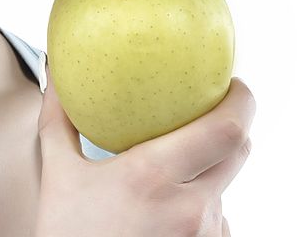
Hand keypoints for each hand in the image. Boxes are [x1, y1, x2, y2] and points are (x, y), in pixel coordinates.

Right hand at [35, 70, 254, 236]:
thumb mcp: (59, 177)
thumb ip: (59, 121)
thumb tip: (56, 77)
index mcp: (152, 177)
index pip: (225, 130)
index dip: (241, 101)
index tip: (233, 84)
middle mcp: (188, 210)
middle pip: (237, 150)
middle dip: (230, 126)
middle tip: (212, 111)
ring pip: (225, 186)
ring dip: (209, 171)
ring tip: (177, 169)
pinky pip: (217, 218)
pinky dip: (201, 205)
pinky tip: (170, 209)